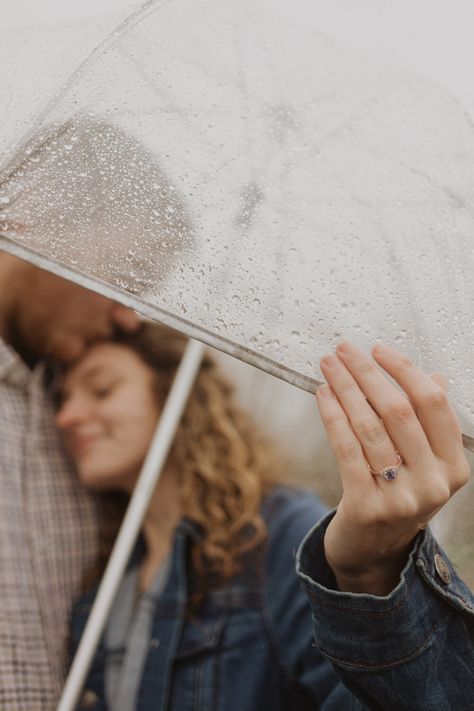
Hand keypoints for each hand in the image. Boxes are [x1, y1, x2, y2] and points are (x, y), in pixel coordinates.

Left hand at [316, 341, 469, 594]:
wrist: (373, 553)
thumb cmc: (398, 495)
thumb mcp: (424, 464)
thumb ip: (430, 424)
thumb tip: (436, 377)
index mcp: (454, 467)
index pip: (434, 404)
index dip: (405, 371)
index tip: (379, 349)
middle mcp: (433, 483)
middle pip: (398, 411)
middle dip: (367, 373)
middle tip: (344, 349)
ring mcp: (401, 498)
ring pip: (369, 427)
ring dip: (345, 388)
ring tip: (328, 365)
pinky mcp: (366, 506)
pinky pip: (347, 448)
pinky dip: (333, 415)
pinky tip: (322, 394)